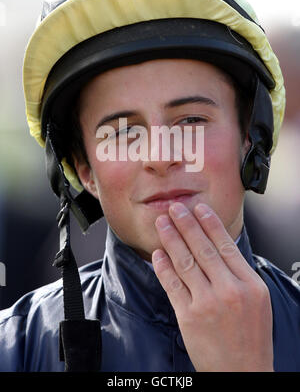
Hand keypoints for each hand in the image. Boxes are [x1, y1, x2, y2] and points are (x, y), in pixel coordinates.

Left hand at [152, 202, 273, 371]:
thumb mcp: (258, 301)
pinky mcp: (189, 316)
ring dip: (171, 239)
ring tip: (162, 223)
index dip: (210, 223)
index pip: (226, 245)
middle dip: (187, 224)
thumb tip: (219, 246)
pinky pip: (173, 285)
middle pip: (203, 249)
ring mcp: (207, 303)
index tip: (199, 208)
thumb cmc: (251, 337)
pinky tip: (158, 254)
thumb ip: (240, 273)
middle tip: (175, 208)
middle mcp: (229, 291)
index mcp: (250, 285)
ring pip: (185, 262)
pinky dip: (163, 267)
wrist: (242, 373)